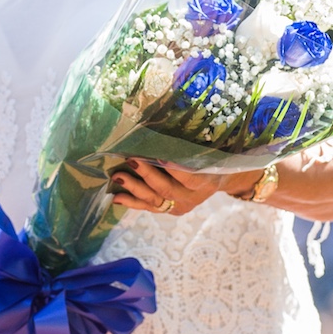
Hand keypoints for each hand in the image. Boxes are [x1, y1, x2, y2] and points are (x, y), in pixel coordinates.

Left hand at [109, 160, 240, 216]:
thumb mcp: (208, 153)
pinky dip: (132, 203)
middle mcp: (192, 198)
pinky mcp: (169, 211)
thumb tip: (167, 123)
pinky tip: (116, 197)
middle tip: (131, 160)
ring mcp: (179, 206)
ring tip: (117, 176)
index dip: (174, 169)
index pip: (189, 177)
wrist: (217, 179)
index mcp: (205, 182)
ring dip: (134, 188)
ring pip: (155, 200)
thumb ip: (190, 148)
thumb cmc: (210, 158)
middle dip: (147, 175)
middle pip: (167, 189)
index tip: (159, 156)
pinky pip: (149, 208)